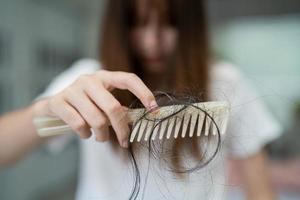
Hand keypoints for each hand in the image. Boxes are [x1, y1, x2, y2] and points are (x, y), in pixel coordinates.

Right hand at [33, 70, 156, 147]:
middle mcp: (89, 80)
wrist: (54, 107)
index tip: (154, 108)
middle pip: (113, 107)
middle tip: (124, 141)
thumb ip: (116, 108)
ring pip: (96, 120)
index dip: (143, 92)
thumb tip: (134, 120)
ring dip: (102, 135)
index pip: (128, 79)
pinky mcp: (58, 102)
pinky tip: (85, 133)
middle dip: (121, 129)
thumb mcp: (102, 102)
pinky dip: (85, 134)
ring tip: (100, 137)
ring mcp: (72, 90)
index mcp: (104, 77)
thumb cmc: (85, 105)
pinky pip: (79, 125)